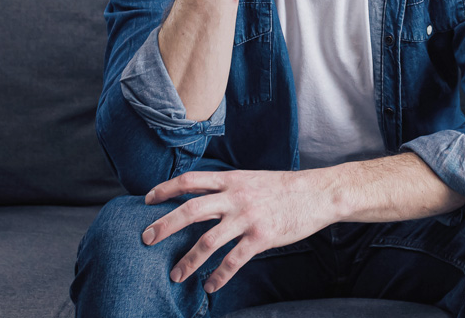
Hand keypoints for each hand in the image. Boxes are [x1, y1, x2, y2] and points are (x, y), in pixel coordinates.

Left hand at [142, 169, 334, 293]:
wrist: (318, 193)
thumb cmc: (285, 187)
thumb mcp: (252, 179)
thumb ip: (228, 187)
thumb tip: (204, 198)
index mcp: (232, 180)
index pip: (191, 181)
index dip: (166, 188)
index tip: (147, 199)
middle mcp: (236, 197)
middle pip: (190, 210)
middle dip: (165, 225)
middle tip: (146, 238)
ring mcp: (248, 218)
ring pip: (208, 241)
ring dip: (188, 261)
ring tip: (175, 275)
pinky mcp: (262, 237)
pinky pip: (233, 261)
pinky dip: (219, 276)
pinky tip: (209, 286)